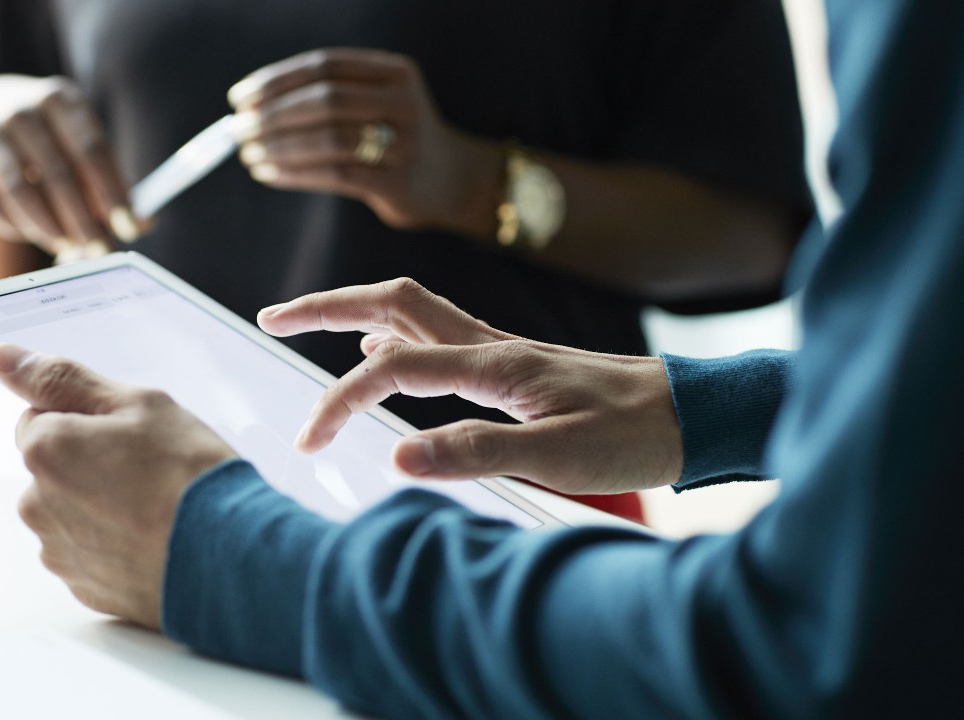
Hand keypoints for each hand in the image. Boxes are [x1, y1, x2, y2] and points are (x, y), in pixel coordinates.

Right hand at [0, 75, 146, 261]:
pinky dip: (16, 225)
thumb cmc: (52, 135)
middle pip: (57, 172)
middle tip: (100, 249)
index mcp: (61, 99)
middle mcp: (20, 109)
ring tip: (68, 247)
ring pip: (19, 189)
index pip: (91, 149)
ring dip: (47, 227)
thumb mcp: (83, 142)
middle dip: (82, 219)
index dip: (112, 192)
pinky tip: (35, 234)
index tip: (128, 227)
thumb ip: (112, 181)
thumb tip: (143, 224)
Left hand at [0, 343, 236, 629]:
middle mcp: (38, 504)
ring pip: (71, 512)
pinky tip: (153, 537)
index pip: (40, 417)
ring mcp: (60, 551)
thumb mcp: (138, 404)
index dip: (86, 418)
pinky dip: (114, 544)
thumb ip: (62, 379)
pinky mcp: (83, 587)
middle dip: (90, 463)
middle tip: (147, 468)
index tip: (125, 432)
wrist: (229, 555)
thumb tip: (4, 358)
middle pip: (54, 468)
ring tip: (155, 507)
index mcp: (45, 450)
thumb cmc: (189, 477)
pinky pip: (90, 552)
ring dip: (101, 506)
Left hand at [227, 49, 500, 235]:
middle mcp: (404, 102)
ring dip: (278, 147)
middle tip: (237, 130)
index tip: (239, 98)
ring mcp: (404, 144)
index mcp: (396, 72)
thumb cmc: (395, 138)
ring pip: (327, 139)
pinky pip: (334, 175)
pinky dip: (294, 174)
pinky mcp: (397, 183)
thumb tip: (251, 107)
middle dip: (272, 115)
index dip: (276, 80)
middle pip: (325, 100)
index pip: (325, 66)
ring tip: (249, 155)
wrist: (452, 181)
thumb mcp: (376, 102)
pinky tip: (270, 174)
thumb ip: (329, 96)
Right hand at [257, 278, 682, 494]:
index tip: (310, 442)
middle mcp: (490, 344)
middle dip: (325, 306)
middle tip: (272, 318)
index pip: (392, 369)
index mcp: (493, 364)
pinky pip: (436, 334)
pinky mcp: (511, 364)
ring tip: (309, 327)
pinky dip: (394, 336)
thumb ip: (477, 452)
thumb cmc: (633, 435)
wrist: (692, 414)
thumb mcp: (560, 455)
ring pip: (412, 312)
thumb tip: (396, 458)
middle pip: (391, 303)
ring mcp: (500, 349)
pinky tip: (386, 360)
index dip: (340, 402)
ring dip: (354, 313)